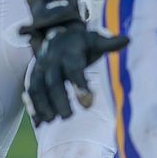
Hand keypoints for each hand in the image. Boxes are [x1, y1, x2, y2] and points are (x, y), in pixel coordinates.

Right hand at [20, 0, 126, 124]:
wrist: (58, 35)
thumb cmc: (82, 43)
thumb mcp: (95, 40)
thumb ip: (108, 43)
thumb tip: (126, 39)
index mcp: (69, 52)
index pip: (73, 69)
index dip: (80, 85)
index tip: (88, 103)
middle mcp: (52, 60)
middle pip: (53, 82)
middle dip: (59, 100)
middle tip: (68, 116)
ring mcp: (40, 69)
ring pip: (37, 88)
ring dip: (43, 105)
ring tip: (52, 120)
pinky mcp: (33, 77)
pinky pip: (29, 92)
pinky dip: (32, 106)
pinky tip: (39, 122)